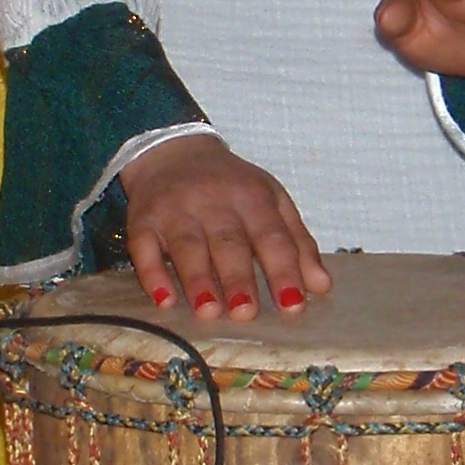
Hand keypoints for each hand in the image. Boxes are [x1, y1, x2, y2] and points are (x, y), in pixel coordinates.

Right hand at [120, 133, 332, 322]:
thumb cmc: (231, 186)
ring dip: (197, 279)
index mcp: (252, 197)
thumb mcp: (272, 201)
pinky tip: (163, 299)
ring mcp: (175, 210)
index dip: (283, 269)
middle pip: (228, 242)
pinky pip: (144, 246)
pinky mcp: (142, 219)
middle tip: (246, 313)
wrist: (173, 151)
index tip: (293, 304)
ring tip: (208, 311)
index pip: (272, 236)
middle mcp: (213, 201)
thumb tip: (322, 286)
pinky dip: (152, 273)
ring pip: (187, 246)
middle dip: (237, 278)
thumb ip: (297, 242)